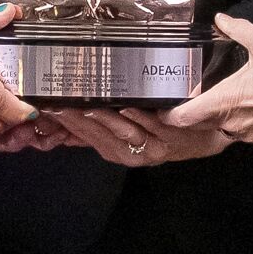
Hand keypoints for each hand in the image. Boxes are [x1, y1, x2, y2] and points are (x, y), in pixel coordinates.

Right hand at [63, 104, 233, 167]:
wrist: (203, 138)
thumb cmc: (163, 133)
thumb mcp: (125, 135)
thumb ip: (95, 133)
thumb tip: (61, 126)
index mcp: (115, 152)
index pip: (83, 138)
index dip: (66, 123)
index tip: (49, 107)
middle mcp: (130, 154)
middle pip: (99, 137)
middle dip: (78, 119)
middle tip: (62, 99)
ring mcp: (151, 147)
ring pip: (122, 133)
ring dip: (104, 119)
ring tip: (87, 102)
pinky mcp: (173, 138)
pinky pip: (152, 127)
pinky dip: (139, 117)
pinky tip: (127, 105)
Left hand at [165, 15, 252, 145]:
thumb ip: (237, 29)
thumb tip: (221, 19)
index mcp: (227, 99)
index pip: (184, 117)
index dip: (167, 114)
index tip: (160, 107)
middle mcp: (233, 121)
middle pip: (197, 126)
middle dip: (188, 116)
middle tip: (184, 101)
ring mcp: (247, 131)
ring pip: (218, 129)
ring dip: (211, 119)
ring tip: (212, 102)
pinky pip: (237, 131)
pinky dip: (232, 122)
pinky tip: (240, 107)